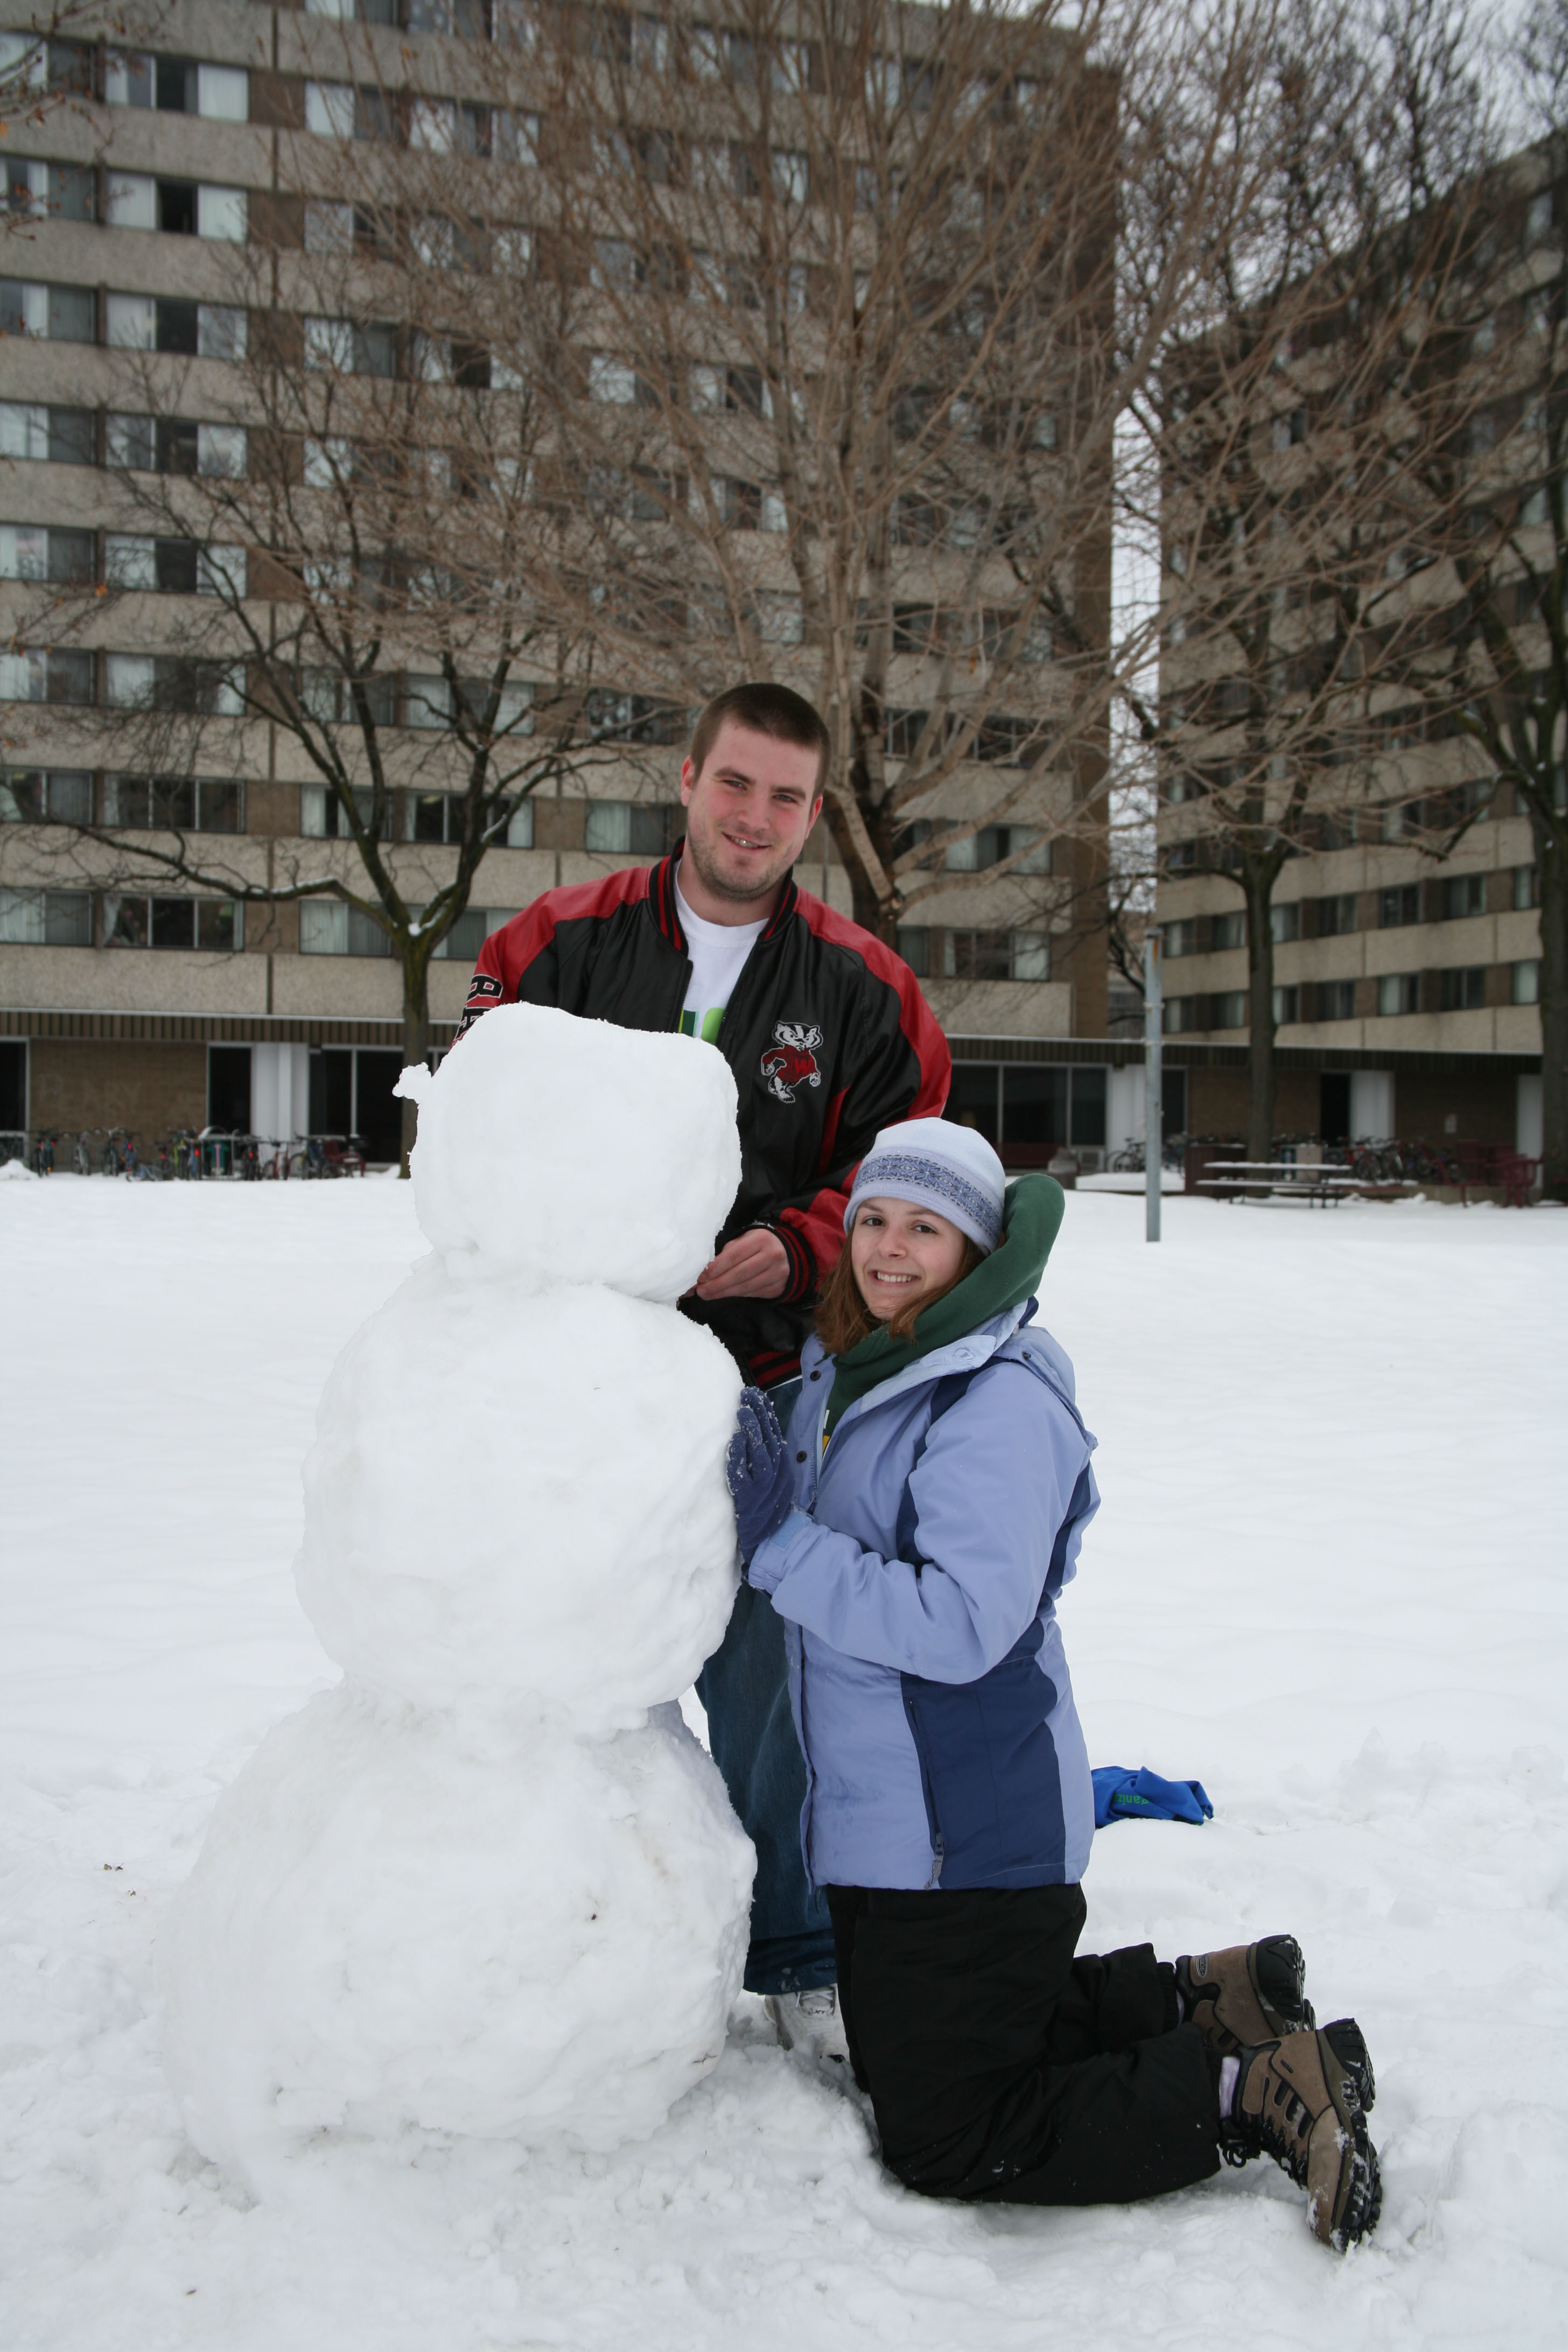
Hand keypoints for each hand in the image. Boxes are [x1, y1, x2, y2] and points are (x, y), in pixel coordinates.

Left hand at [693, 1227, 790, 1301]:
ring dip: (724, 1293)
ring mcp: (778, 1273)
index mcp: (761, 1239)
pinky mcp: (778, 1287)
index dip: (715, 1268)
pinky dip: (737, 1294)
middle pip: (739, 1274)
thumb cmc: (759, 1244)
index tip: (701, 1277)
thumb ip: (728, 1252)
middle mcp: (772, 1256)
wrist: (789, 1252)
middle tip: (701, 1291)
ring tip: (708, 1294)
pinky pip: (753, 1293)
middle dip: (717, 1285)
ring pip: (745, 1287)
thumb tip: (706, 1271)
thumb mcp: (746, 1239)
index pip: (734, 1256)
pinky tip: (725, 1294)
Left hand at [726, 1386, 796, 1562]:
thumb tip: (758, 1428)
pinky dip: (739, 1457)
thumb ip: (767, 1457)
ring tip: (741, 1411)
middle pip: (769, 1439)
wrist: (766, 1541)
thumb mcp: (773, 1480)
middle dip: (759, 1414)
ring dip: (752, 1431)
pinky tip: (734, 1440)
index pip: (775, 1434)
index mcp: (783, 1467)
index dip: (766, 1413)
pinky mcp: (748, 1499)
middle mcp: (777, 1475)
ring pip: (761, 1454)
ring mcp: (764, 1488)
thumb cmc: (765, 1508)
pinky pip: (743, 1476)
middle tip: (746, 1395)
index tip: (755, 1395)